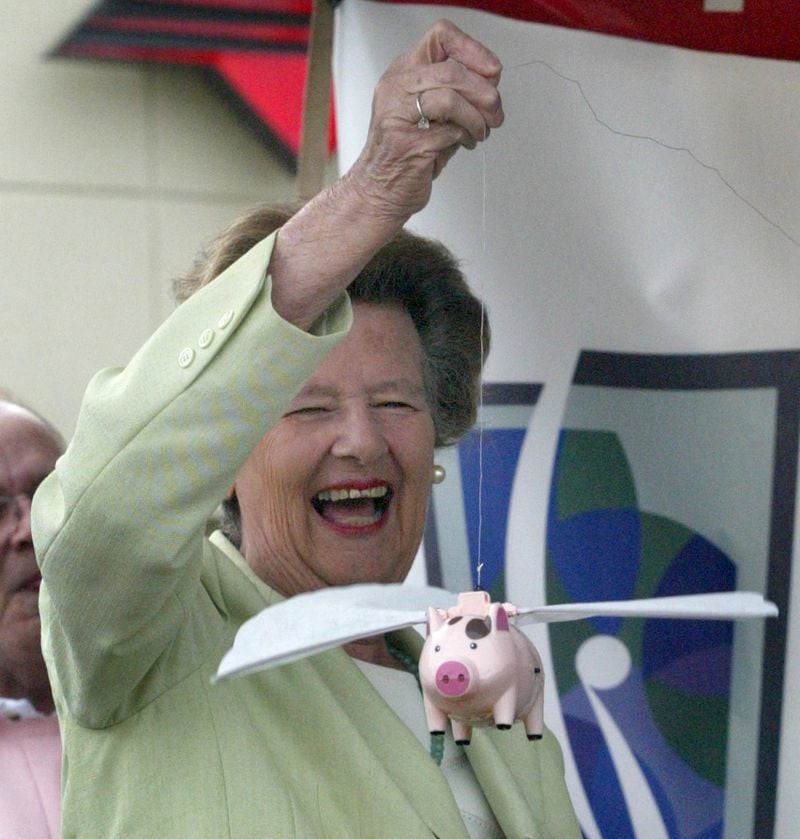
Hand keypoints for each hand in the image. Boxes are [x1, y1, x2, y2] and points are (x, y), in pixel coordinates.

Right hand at [346, 19, 503, 218]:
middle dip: (485, 93)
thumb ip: (455, 92)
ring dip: (477, 119)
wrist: (379, 191)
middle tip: (495, 113)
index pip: (441, 36)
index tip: (492, 72)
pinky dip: (466, 139)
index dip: (473, 50)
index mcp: (402, 73)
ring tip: (480, 132)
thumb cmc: (405, 152)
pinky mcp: (409, 145)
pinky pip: (450, 133)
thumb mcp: (428, 112)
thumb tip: (492, 81)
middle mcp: (397, 89)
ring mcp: (398, 116)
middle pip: (453, 71)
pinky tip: (465, 144)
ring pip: (452, 99)